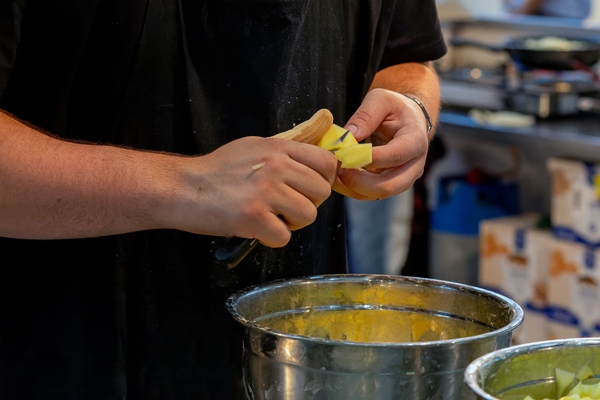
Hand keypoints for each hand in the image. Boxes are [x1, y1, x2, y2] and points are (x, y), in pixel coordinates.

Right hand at [166, 136, 337, 247]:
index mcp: (279, 147)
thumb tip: (313, 166)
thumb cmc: (217, 170)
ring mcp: (266, 191)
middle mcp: (276, 166)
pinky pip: (285, 236)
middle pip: (322, 192)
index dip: (324, 180)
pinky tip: (256, 229)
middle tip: (285, 207)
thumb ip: (284, 154)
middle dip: (308, 204)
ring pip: (308, 216)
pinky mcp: (253, 216)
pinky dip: (272, 238)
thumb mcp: (254, 147)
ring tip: (270, 218)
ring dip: (292, 223)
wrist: (183, 187)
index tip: (309, 190)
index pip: (327, 162)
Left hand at [333, 88, 429, 199]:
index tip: (345, 153)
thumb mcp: (381, 99)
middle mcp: (414, 165)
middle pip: (390, 185)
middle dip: (360, 182)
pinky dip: (352, 190)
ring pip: (378, 194)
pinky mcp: (391, 185)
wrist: (408, 121)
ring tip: (335, 172)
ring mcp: (404, 179)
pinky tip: (338, 177)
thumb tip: (348, 136)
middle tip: (338, 167)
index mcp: (416, 140)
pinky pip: (371, 195)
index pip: (396, 155)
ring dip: (353, 188)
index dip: (370, 158)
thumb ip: (365, 115)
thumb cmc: (395, 108)